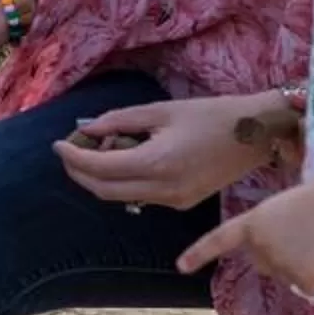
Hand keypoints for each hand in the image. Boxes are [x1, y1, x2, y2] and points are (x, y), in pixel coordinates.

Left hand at [53, 93, 280, 210]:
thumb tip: (87, 129)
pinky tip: (124, 158)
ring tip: (98, 149)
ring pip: (120, 196)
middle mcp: (163, 190)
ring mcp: (173, 201)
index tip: (57, 143)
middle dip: (80, 172)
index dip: (73, 157)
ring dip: (100, 177)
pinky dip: (123, 181)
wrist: (256, 135)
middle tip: (69, 149)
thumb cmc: (211, 114)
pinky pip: (140, 196)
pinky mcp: (181, 203)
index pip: (99, 169)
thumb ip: (120, 121)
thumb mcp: (161, 111)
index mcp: (157, 164)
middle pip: (104, 191)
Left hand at [178, 179, 313, 295]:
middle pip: (263, 265)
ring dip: (304, 266)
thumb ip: (270, 231)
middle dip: (280, 257)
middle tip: (307, 237)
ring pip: (289, 277)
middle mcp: (260, 246)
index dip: (199, 253)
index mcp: (253, 222)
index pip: (219, 239)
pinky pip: (311, 288)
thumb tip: (276, 259)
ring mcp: (280, 265)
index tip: (181, 267)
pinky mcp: (304, 280)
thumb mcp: (284, 208)